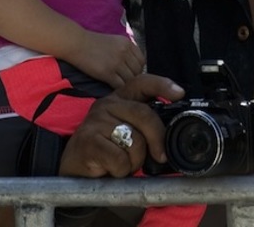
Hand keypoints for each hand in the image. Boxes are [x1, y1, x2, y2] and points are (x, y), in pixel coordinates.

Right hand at [59, 74, 184, 177]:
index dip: (163, 85)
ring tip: (122, 162)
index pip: (142, 83)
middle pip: (145, 115)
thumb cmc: (106, 148)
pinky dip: (121, 170)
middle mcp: (107, 104)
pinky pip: (120, 159)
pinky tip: (110, 168)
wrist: (74, 165)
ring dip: (135, 161)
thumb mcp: (126, 130)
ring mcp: (96, 120)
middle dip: (157, 139)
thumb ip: (144, 124)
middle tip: (159, 156)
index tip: (179, 94)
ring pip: (135, 141)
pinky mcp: (89, 140)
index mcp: (119, 98)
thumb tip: (172, 132)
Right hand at [70, 30, 145, 88]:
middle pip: (137, 71)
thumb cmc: (93, 43)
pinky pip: (119, 85)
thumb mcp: (114, 41)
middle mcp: (124, 52)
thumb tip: (133, 66)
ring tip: (118, 86)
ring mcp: (116, 62)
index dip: (137, 69)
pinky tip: (112, 87)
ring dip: (125, 85)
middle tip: (124, 81)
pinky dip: (117, 89)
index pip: (141, 61)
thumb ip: (125, 51)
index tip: (131, 73)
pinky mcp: (107, 72)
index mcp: (127, 43)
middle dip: (132, 78)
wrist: (76, 43)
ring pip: (130, 80)